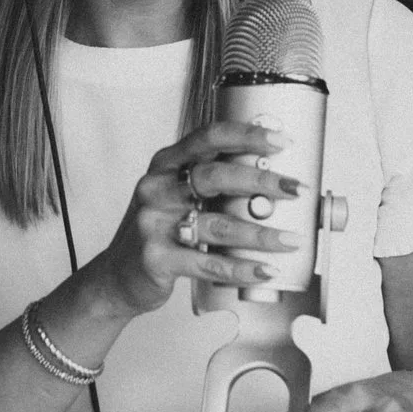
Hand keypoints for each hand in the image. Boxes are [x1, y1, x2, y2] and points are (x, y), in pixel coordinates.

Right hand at [96, 117, 304, 314]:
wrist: (117, 275)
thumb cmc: (157, 231)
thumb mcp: (175, 195)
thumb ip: (211, 183)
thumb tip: (273, 178)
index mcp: (165, 164)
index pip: (209, 138)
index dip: (248, 135)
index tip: (282, 140)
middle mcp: (157, 188)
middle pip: (216, 176)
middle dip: (262, 180)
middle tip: (295, 189)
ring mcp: (153, 224)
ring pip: (217, 225)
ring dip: (261, 234)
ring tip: (290, 239)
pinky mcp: (156, 259)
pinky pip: (208, 263)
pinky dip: (241, 268)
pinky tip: (264, 269)